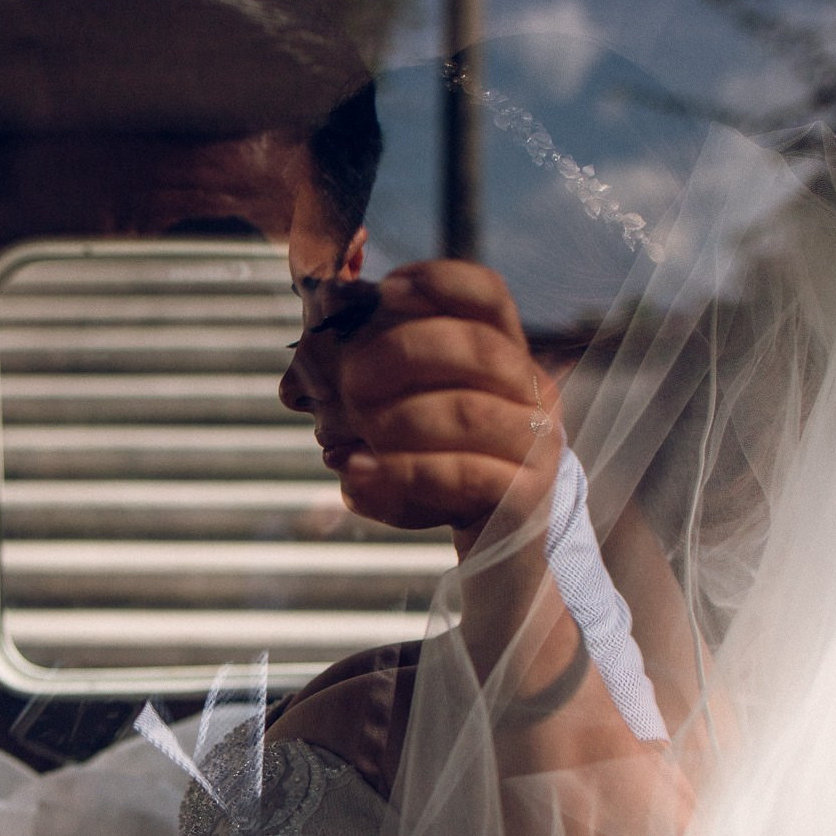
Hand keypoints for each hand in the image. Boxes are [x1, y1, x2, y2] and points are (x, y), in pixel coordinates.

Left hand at [298, 261, 559, 555]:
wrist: (500, 553)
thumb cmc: (443, 473)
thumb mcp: (410, 420)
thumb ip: (371, 385)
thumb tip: (298, 371)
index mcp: (508, 357)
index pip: (489, 297)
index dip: (440, 282)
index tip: (387, 290)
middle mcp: (533, 393)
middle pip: (478, 348)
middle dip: (404, 353)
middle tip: (349, 380)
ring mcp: (537, 446)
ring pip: (469, 412)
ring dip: (399, 417)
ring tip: (353, 432)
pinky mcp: (524, 497)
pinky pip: (463, 474)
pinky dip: (401, 471)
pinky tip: (356, 472)